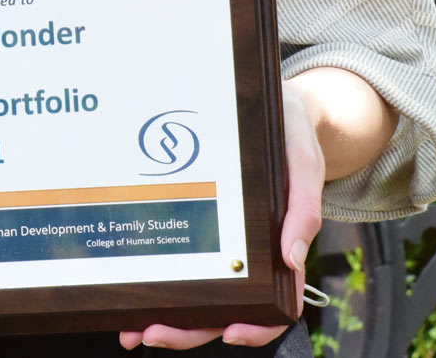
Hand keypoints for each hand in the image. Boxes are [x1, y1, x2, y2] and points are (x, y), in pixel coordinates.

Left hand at [118, 82, 325, 349]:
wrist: (273, 103)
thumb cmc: (293, 136)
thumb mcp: (304, 163)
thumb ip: (304, 209)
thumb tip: (291, 258)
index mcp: (279, 247)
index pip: (271, 306)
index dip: (254, 327)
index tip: (231, 333)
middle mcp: (246, 251)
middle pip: (221, 307)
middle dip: (188, 329)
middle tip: (153, 333)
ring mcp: (220, 237)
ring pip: (196, 290)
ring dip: (167, 312)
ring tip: (134, 325)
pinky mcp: (199, 216)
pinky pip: (180, 252)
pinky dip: (158, 273)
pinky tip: (131, 278)